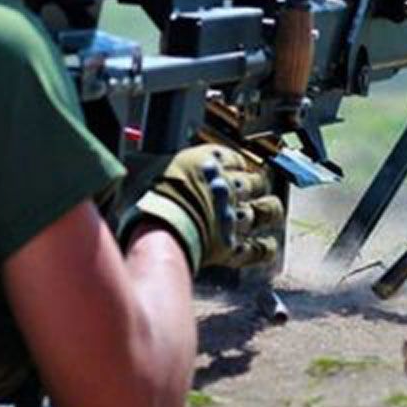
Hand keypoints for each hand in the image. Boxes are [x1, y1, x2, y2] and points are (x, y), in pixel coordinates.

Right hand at [129, 144, 284, 272]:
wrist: (161, 227)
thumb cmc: (151, 196)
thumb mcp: (148, 168)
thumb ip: (154, 165)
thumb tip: (137, 159)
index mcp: (212, 163)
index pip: (234, 158)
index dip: (234, 164)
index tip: (232, 168)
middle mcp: (230, 188)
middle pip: (256, 181)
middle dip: (255, 186)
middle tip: (249, 191)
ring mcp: (236, 218)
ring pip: (268, 211)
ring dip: (269, 211)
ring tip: (267, 212)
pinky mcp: (234, 247)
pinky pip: (260, 249)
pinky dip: (267, 249)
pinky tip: (268, 246)